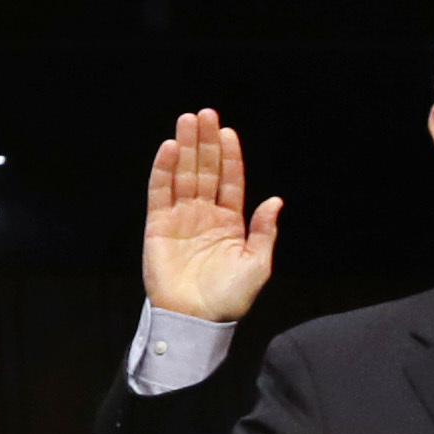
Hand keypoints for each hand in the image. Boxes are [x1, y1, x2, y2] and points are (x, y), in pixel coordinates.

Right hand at [139, 109, 283, 323]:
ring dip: (185, 148)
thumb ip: (265, 231)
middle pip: (205, 170)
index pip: (229, 181)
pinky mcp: (158, 225)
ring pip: (183, 175)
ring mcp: (180, 218)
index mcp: (230, 222)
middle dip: (205, 142)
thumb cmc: (229, 297)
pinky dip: (163, 170)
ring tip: (187, 121)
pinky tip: (169, 149)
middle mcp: (204, 215)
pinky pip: (159, 192)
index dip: (229, 156)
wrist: (196, 319)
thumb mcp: (258, 265)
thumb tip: (275, 200)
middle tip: (206, 114)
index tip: (228, 133)